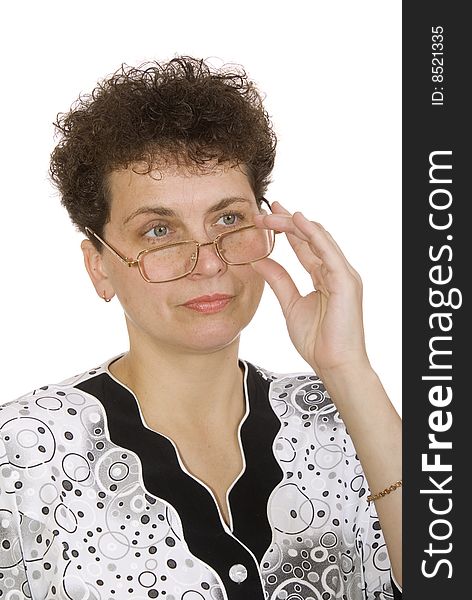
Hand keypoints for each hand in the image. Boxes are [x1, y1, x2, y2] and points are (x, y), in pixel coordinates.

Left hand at [252, 201, 370, 376]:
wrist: (334, 364)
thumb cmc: (318, 341)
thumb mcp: (290, 304)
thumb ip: (278, 281)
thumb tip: (260, 260)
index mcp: (323, 277)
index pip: (304, 246)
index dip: (286, 230)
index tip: (266, 218)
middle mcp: (335, 271)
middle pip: (310, 237)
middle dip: (287, 221)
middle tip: (264, 210)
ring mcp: (342, 274)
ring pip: (317, 238)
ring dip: (294, 223)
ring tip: (272, 213)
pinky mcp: (345, 280)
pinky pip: (327, 251)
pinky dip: (312, 233)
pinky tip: (297, 220)